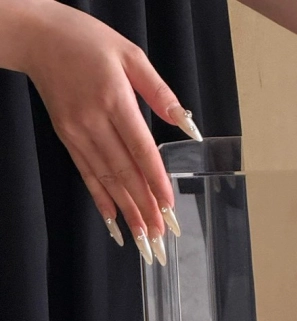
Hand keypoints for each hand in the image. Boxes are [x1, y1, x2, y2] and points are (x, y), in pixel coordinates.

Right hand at [18, 0, 201, 261]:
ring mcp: (77, 132)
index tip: (168, 206)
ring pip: (106, 178)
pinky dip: (100, 198)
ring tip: (142, 236)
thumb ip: (158, 90)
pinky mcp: (66, 137)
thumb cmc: (87, 41)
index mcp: (114, 99)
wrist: (38, 36)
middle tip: (160, 235)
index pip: (140, 149)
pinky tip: (113, 220)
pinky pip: (86, 173)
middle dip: (143, 206)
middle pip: (124, 171)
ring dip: (126, 210)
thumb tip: (185, 122)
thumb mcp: (130, 54)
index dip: (155, 180)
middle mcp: (94, 120)